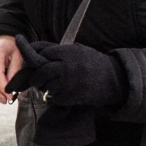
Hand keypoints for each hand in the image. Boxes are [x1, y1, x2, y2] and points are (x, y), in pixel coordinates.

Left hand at [9, 37, 126, 108]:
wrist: (115, 80)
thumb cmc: (92, 63)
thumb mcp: (76, 50)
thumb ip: (55, 49)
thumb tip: (30, 47)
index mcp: (69, 52)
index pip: (43, 53)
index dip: (35, 55)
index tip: (30, 55)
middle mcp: (69, 66)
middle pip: (41, 71)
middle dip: (34, 77)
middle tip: (33, 80)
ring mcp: (71, 83)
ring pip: (47, 86)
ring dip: (47, 87)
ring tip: (57, 85)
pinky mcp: (74, 97)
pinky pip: (56, 98)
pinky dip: (57, 97)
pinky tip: (66, 93)